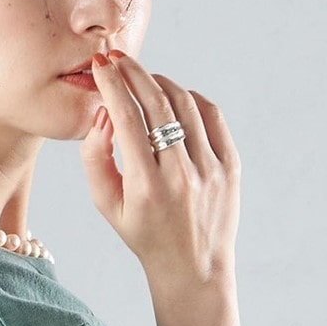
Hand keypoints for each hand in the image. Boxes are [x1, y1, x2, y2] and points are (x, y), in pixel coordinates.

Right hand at [78, 49, 241, 283]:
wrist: (193, 267)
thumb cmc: (143, 234)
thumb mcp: (106, 205)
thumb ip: (95, 157)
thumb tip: (104, 113)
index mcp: (146, 186)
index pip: (127, 118)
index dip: (111, 84)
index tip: (100, 65)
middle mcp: (181, 175)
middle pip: (156, 103)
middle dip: (134, 73)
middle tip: (118, 58)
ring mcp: (210, 169)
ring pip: (184, 104)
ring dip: (160, 83)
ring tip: (143, 79)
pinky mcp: (231, 166)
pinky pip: (210, 116)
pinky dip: (190, 99)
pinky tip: (174, 99)